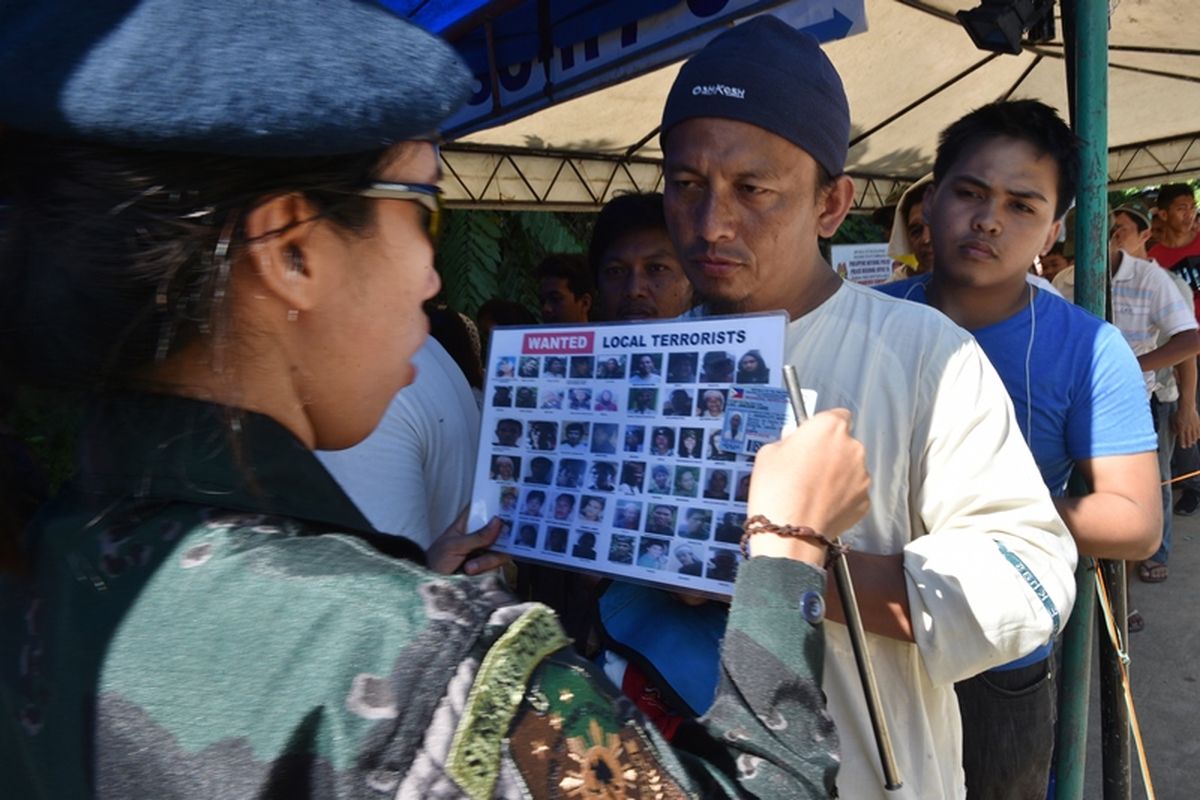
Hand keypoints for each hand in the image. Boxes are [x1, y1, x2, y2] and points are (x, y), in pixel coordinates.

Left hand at [425, 509, 511, 575]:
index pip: (482, 507)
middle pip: (499, 529)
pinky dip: (486, 569)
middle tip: (489, 545)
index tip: (505, 503)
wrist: (433, 587)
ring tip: (469, 568)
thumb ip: (477, 536)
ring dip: (486, 560)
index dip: (494, 502)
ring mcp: (485, 551)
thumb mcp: (454, 546)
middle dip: (498, 537)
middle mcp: (479, 535)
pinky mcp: (488, 566)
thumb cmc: (437, 561)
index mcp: (467, 524)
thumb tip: (498, 521)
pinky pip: (497, 564)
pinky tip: (472, 572)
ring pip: (500, 549)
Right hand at [746, 409, 869, 562]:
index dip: (822, 427)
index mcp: (829, 427)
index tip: (811, 437)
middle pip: (844, 443)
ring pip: (850, 468)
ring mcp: (862, 475)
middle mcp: (852, 447)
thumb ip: (788, 440)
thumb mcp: (768, 453)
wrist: (790, 532)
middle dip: (830, 452)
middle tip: (806, 467)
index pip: (836, 415)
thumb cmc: (776, 490)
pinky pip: (853, 492)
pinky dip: (841, 496)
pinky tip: (821, 505)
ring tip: (812, 490)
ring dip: (837, 474)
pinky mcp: (865, 500)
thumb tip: (795, 442)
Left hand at [1173, 402, 1199, 449]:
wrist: (1187, 407)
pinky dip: (1198, 435)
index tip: (1183, 447)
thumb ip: (1174, 428)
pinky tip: (1198, 437)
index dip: (1182, 443)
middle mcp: (1188, 429)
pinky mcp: (1198, 423)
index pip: (1182, 438)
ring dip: (1193, 440)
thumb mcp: (1173, 421)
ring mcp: (1193, 426)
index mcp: (1181, 428)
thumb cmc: (1178, 413)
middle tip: (1188, 446)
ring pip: (1194, 435)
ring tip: (1193, 443)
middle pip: (1189, 438)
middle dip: (1188, 443)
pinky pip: (1199, 431)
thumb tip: (1176, 433)